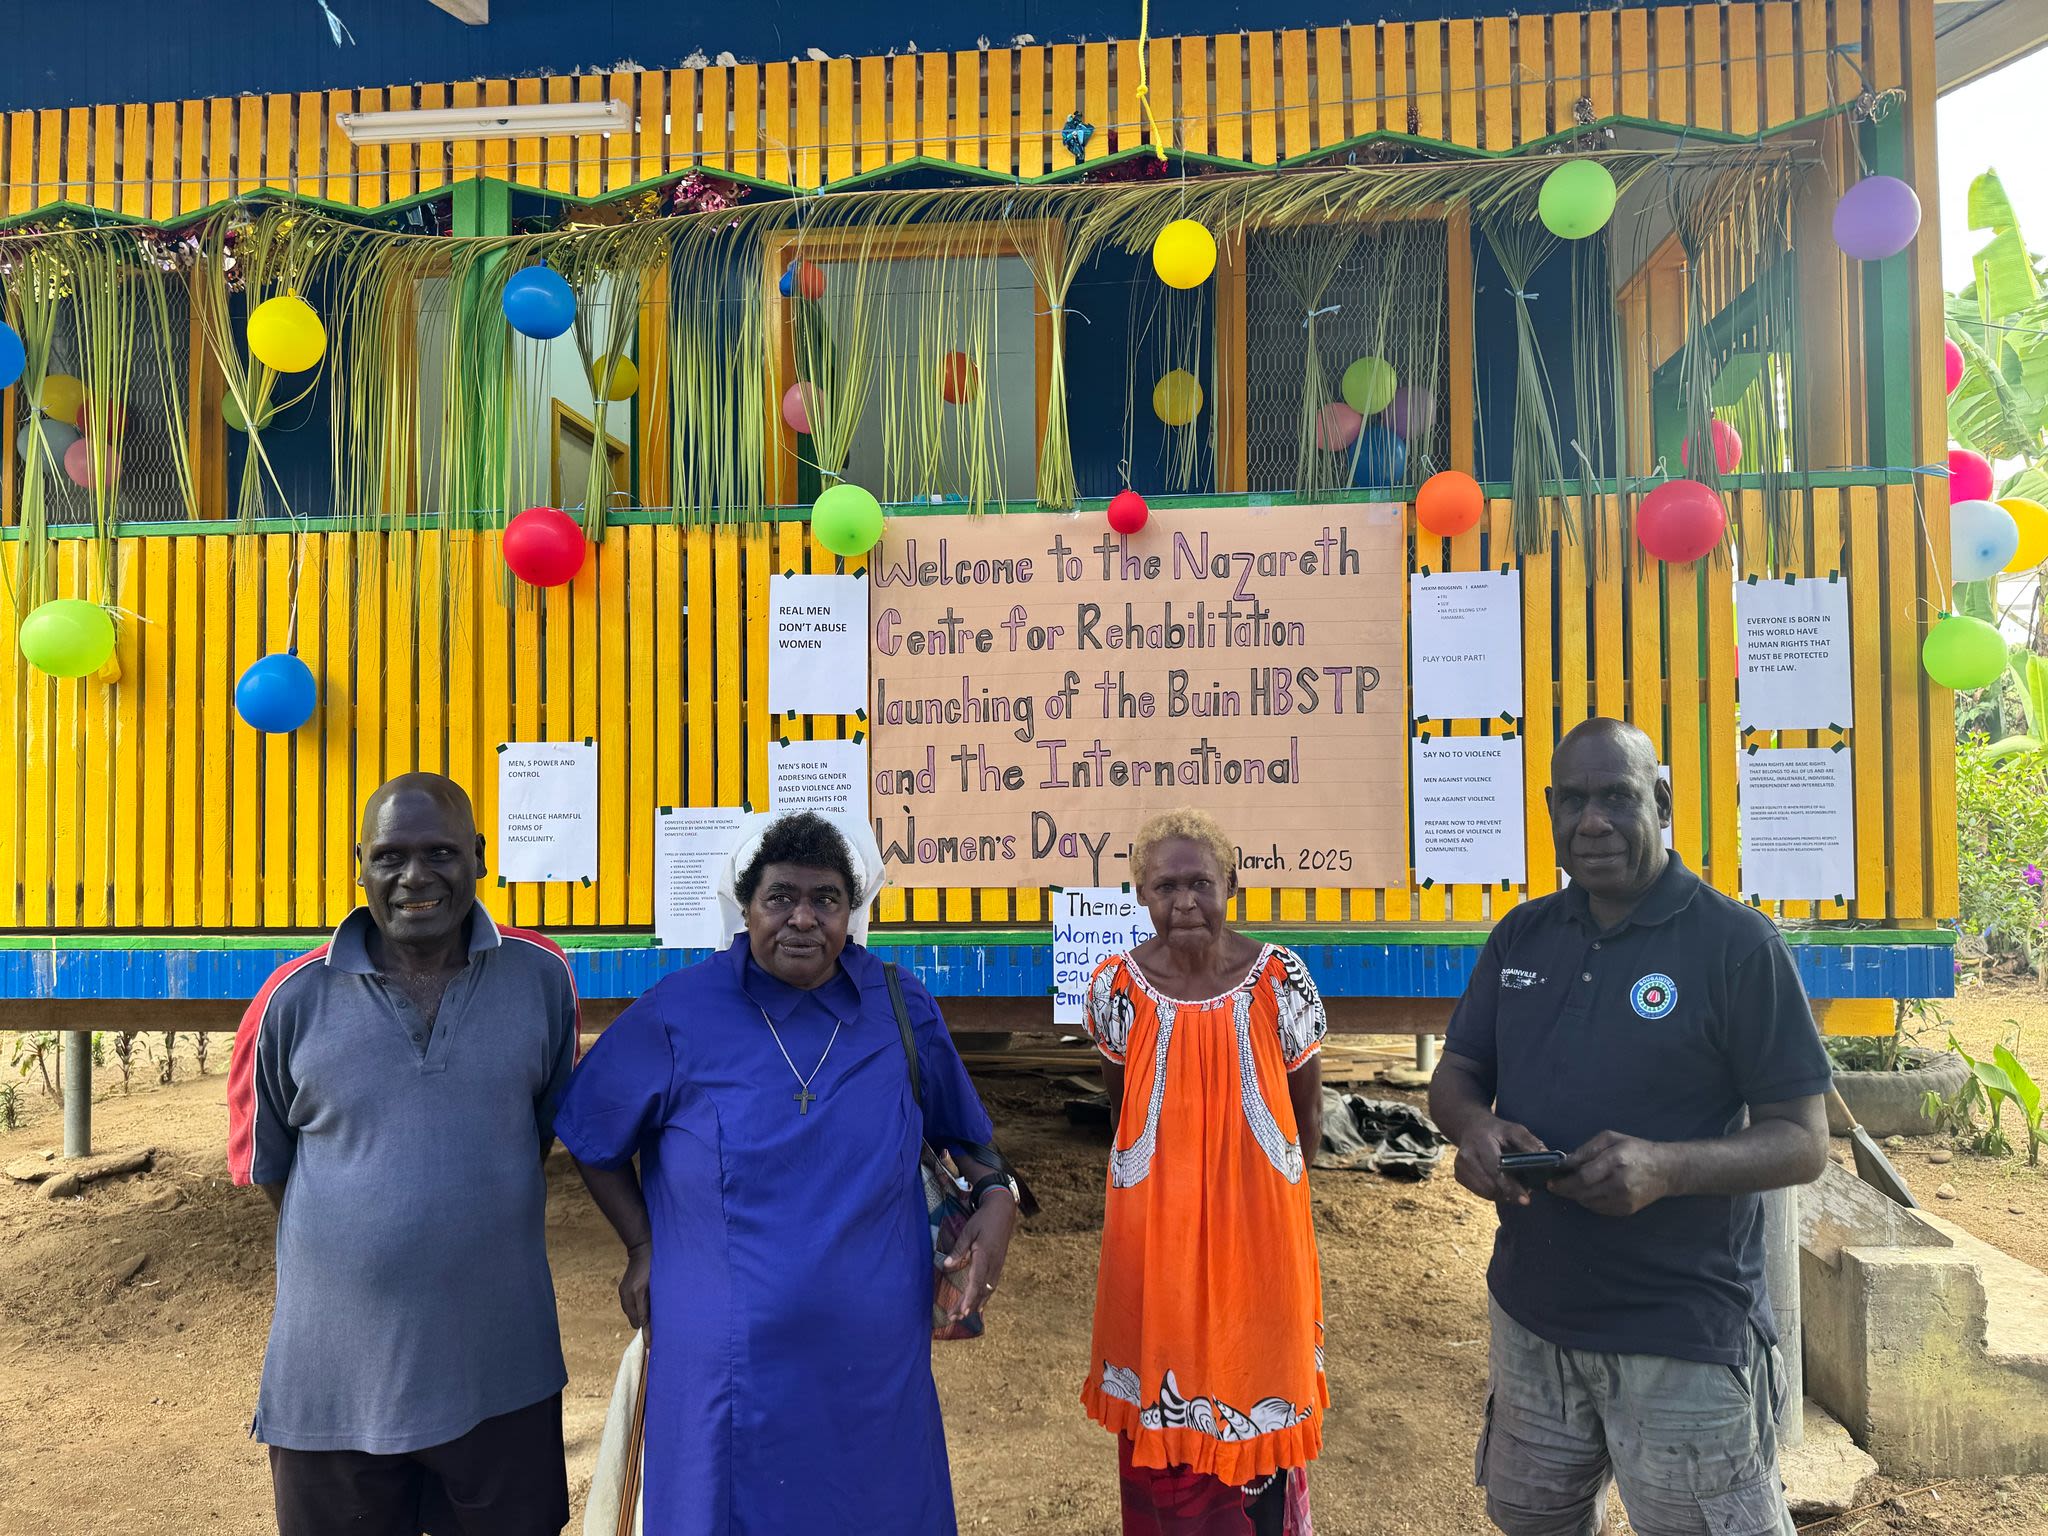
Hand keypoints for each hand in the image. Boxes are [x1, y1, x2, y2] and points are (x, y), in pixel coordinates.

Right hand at [618, 1240, 651, 1336]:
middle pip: (634, 1320)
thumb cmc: (656, 1265)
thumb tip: (660, 1318)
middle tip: (656, 1329)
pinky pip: (628, 1307)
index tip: (650, 1346)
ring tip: (651, 1318)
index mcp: (638, 1293)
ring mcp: (623, 1293)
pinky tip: (644, 1307)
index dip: (647, 1333)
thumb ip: (658, 1300)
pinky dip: (636, 1310)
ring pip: (630, 1314)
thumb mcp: (660, 1283)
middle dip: (644, 1326)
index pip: (642, 1319)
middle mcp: (627, 1295)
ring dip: (639, 1317)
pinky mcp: (622, 1290)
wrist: (641, 1249)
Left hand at [940, 1192, 1017, 1322]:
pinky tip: (978, 1306)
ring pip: (987, 1290)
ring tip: (961, 1316)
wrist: (1003, 1211)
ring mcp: (998, 1265)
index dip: (970, 1298)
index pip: (977, 1282)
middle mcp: (994, 1264)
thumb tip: (946, 1266)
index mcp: (985, 1255)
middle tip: (953, 1318)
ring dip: (974, 1304)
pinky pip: (991, 1285)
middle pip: (981, 1291)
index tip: (963, 1312)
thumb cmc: (983, 1219)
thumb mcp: (968, 1231)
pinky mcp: (999, 1265)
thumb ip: (958, 1250)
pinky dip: (983, 1297)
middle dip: (967, 1306)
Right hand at [1451, 1114, 1548, 1206]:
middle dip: (1510, 1192)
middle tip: (1526, 1191)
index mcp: (1480, 1142)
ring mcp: (1459, 1166)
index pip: (1495, 1170)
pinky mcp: (1458, 1175)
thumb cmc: (1497, 1130)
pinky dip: (1494, 1192)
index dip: (1510, 1186)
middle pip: (1490, 1186)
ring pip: (1486, 1192)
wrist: (1470, 1127)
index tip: (1525, 1199)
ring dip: (1503, 1194)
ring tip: (1515, 1186)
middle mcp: (1466, 1155)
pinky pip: (1481, 1193)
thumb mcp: (1515, 1129)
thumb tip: (1546, 1157)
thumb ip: (1529, 1143)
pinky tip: (1501, 1183)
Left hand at [1551, 1131, 1672, 1215]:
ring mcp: (1625, 1200)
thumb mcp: (1611, 1139)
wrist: (1666, 1170)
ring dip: (1576, 1196)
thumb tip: (1564, 1163)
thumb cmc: (1636, 1149)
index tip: (1551, 1180)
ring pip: (1589, 1203)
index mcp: (1616, 1161)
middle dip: (1566, 1190)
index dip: (1564, 1181)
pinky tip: (1589, 1192)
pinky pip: (1599, 1209)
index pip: (1583, 1177)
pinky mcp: (1627, 1210)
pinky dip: (1589, 1202)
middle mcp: (1620, 1183)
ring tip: (1572, 1187)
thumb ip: (1586, 1150)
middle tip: (1555, 1186)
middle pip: (1584, 1193)